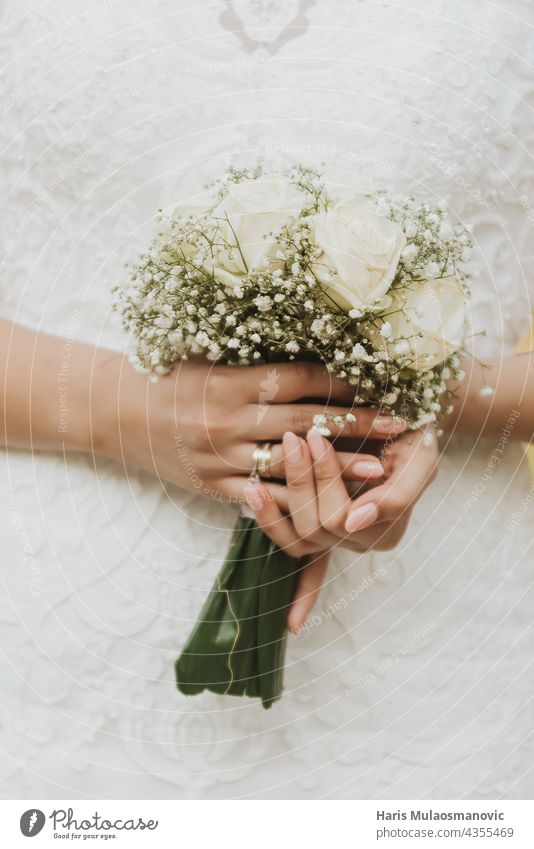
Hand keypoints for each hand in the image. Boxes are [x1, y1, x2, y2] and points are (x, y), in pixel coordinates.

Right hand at [109, 358, 406, 501]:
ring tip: (378, 469)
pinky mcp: (213, 485)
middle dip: (355, 424)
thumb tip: (315, 352)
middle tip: (397, 427)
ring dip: (337, 468)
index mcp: (232, 381)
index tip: (379, 381)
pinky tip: (329, 500)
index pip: (300, 378)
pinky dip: (297, 498)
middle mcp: (228, 419)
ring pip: (291, 464)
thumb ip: (257, 362)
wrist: (119, 414)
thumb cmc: (171, 378)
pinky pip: (261, 496)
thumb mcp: (211, 359)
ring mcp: (221, 457)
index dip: (343, 379)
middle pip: (304, 422)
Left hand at [245, 427, 437, 629]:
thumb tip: (354, 522)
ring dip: (282, 497)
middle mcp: (358, 540)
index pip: (346, 516)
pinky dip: (268, 517)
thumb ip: (398, 496)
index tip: (314, 436)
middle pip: (319, 526)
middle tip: (294, 437)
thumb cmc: (415, 438)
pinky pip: (287, 540)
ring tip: (270, 461)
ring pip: (299, 535)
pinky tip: (252, 490)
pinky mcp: (311, 526)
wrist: (402, 423)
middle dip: (302, 479)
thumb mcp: (422, 461)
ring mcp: (333, 537)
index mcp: (386, 531)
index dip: (326, 476)